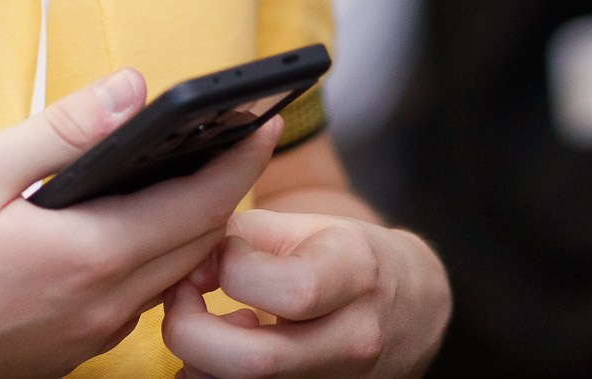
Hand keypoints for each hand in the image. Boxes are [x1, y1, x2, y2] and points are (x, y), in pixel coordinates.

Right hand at [0, 68, 279, 378]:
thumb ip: (64, 129)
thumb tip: (134, 89)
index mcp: (90, 256)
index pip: (202, 203)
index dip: (243, 157)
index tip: (267, 118)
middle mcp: (102, 307)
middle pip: (199, 243)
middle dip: (224, 189)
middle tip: (233, 139)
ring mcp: (86, 338)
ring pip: (170, 279)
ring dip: (189, 229)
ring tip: (182, 177)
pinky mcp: (65, 355)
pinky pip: (133, 304)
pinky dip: (149, 263)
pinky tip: (121, 233)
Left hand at [160, 209, 449, 377]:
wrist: (412, 309)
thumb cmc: (350, 258)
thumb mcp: (308, 227)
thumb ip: (241, 236)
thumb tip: (185, 267)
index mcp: (356, 275)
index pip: (289, 290)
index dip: (231, 271)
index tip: (214, 258)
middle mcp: (353, 339)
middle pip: (256, 363)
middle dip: (190, 332)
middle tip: (179, 300)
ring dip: (200, 361)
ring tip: (210, 325)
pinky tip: (227, 352)